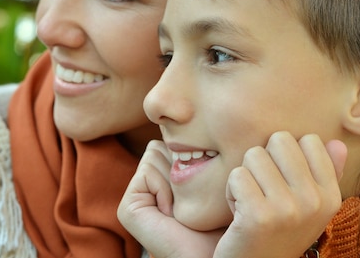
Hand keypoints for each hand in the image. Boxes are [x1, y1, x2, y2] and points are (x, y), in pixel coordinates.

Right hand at [118, 140, 221, 257]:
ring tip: (186, 211)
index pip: (175, 144)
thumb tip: (193, 115)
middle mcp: (151, 189)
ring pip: (156, 152)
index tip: (208, 191)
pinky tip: (173, 215)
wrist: (223, 256)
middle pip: (164, 145)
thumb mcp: (219, 178)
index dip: (197, 158)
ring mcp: (138, 198)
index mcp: (170, 182)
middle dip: (186, 166)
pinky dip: (165, 188)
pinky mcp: (129, 208)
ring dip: (179, 178)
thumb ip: (203, 150)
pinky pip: (147, 168)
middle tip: (195, 202)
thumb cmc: (229, 221)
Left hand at [213, 131, 346, 257]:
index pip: (309, 140)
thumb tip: (337, 143)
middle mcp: (314, 202)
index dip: (286, 155)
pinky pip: (236, 175)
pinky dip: (231, 191)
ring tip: (252, 201)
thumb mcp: (309, 205)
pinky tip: (240, 211)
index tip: (284, 182)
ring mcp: (288, 209)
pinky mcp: (259, 215)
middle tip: (263, 190)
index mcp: (331, 196)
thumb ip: (326, 173)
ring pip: (254, 155)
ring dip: (245, 176)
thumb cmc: (278, 229)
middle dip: (263, 160)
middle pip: (279, 140)